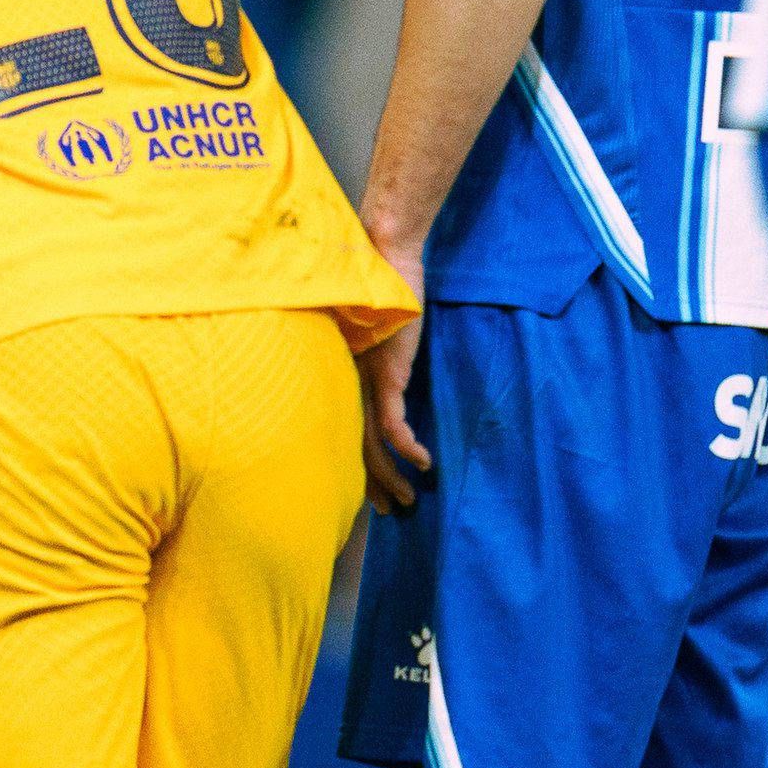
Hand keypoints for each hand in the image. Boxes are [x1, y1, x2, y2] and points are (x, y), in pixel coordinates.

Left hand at [355, 308, 429, 514]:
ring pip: (373, 444)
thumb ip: (373, 357)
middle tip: (392, 510)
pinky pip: (394, 424)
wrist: (385, 257)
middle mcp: (349, 383)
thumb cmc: (381, 288)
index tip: (375, 492)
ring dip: (392, 477)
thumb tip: (383, 378)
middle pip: (356, 447)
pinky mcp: (387, 373)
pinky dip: (408, 448)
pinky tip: (423, 463)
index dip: (359, 467)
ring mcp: (367, 380)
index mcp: (344, 376)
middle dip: (374, 484)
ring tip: (407, 500)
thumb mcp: (375, 331)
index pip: (346, 433)